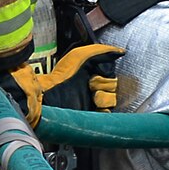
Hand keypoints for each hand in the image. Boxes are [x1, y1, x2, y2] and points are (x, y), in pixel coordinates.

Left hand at [4, 44, 123, 124]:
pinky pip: (106, 116)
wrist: (47, 99)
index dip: (106, 77)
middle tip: (92, 86)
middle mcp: (90, 90)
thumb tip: (121, 52)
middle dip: (105, 87)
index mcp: (90, 75)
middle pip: (113, 89)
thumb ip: (101, 51)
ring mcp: (89, 105)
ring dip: (105, 99)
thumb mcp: (79, 57)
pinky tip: (95, 108)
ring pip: (111, 103)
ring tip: (94, 99)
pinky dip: (104, 112)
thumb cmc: (60, 77)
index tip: (96, 76)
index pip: (110, 77)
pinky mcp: (88, 118)